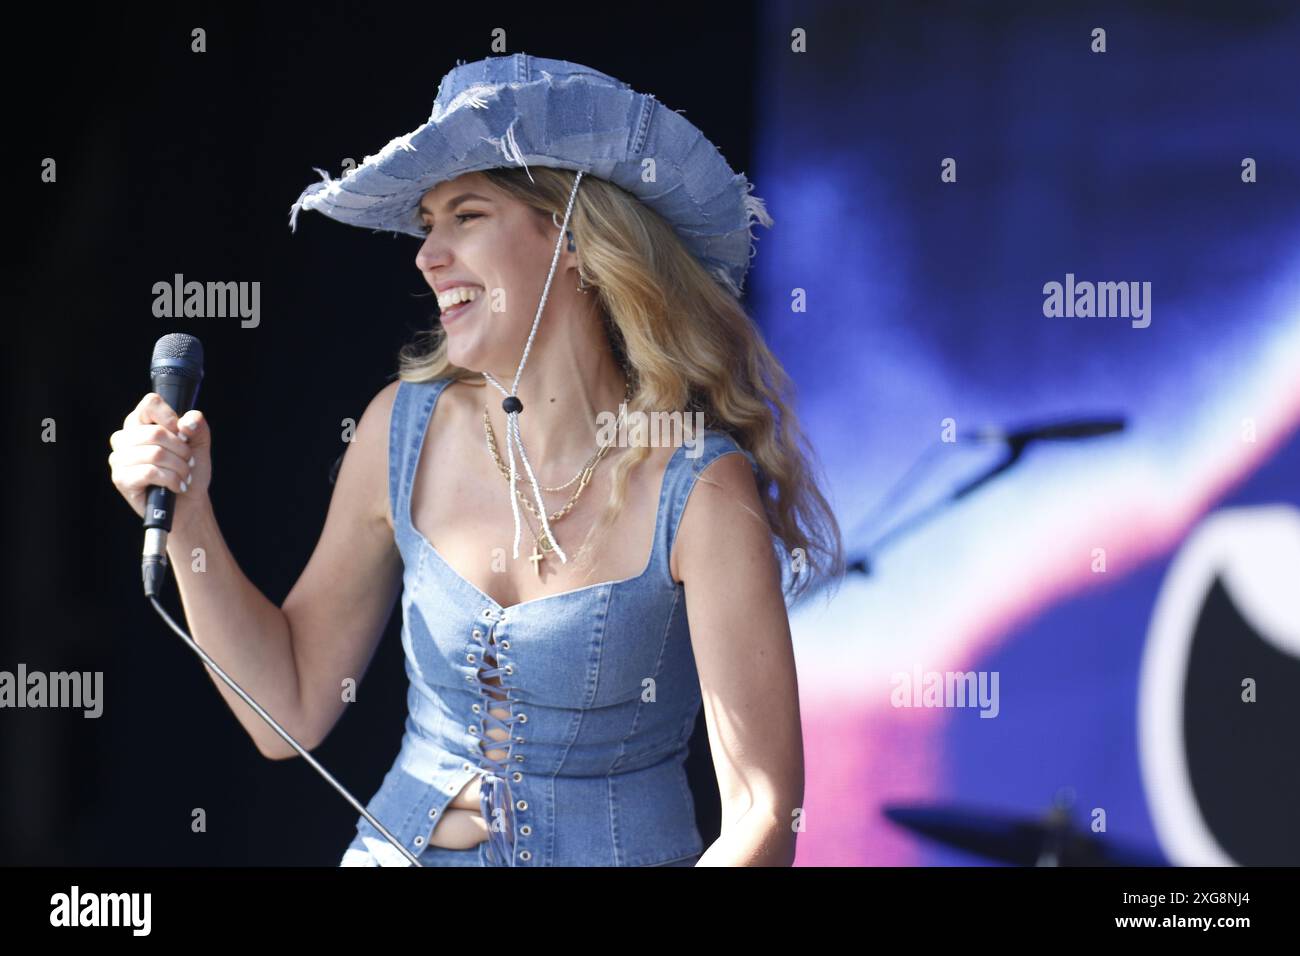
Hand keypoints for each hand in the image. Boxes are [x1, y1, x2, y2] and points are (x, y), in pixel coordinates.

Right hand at [108, 392, 211, 524]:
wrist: (188, 502)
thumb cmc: (189, 470)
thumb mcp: (199, 445)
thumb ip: (197, 427)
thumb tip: (187, 422)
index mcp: (141, 423)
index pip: (150, 403)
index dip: (170, 416)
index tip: (183, 433)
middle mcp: (125, 438)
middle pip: (155, 433)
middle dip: (182, 450)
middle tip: (189, 462)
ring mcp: (120, 459)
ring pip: (155, 454)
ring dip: (179, 467)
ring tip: (184, 475)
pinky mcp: (121, 479)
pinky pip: (149, 472)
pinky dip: (171, 480)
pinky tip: (177, 485)